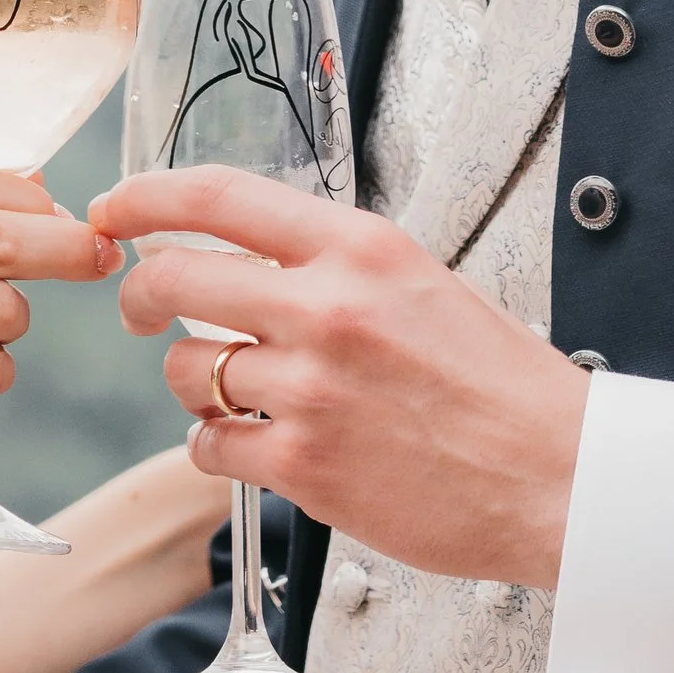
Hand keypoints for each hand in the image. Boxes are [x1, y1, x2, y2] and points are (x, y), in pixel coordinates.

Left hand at [91, 166, 587, 588]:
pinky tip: (254, 448)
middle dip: (140, 296)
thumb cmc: (503, 386)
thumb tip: (260, 264)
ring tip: (237, 396)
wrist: (560, 477)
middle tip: (143, 312)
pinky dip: (219, 448)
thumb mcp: (426, 285)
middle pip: (176, 279)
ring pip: (190, 371)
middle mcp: (329, 308)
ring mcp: (313, 389)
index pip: (221, 196)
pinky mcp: (305, 465)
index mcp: (362, 248)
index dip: (147, 196)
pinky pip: (211, 447)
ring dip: (197, 385)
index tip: (113, 209)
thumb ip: (341, 269)